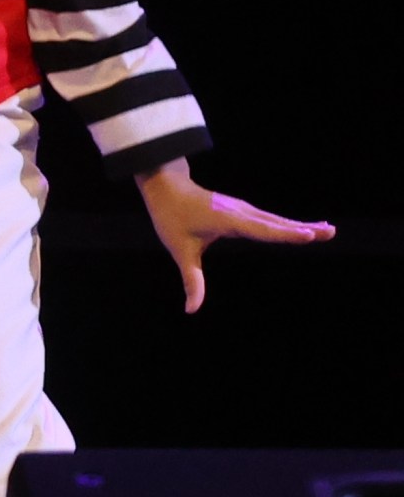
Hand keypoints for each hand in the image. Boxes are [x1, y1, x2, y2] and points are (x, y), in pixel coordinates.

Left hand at [136, 159, 329, 313]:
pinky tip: (307, 227)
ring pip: (277, 220)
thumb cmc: (171, 218)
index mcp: (228, 219)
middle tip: (330, 232)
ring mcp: (244, 209)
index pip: (262, 230)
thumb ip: (191, 280)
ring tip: (328, 230)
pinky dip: (290, 224)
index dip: (285, 234)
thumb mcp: (179, 250)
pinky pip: (271, 220)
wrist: (166, 187)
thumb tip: (191, 310)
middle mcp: (241, 212)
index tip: (308, 234)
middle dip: (303, 228)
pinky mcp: (244, 211)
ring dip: (302, 225)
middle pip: (276, 223)